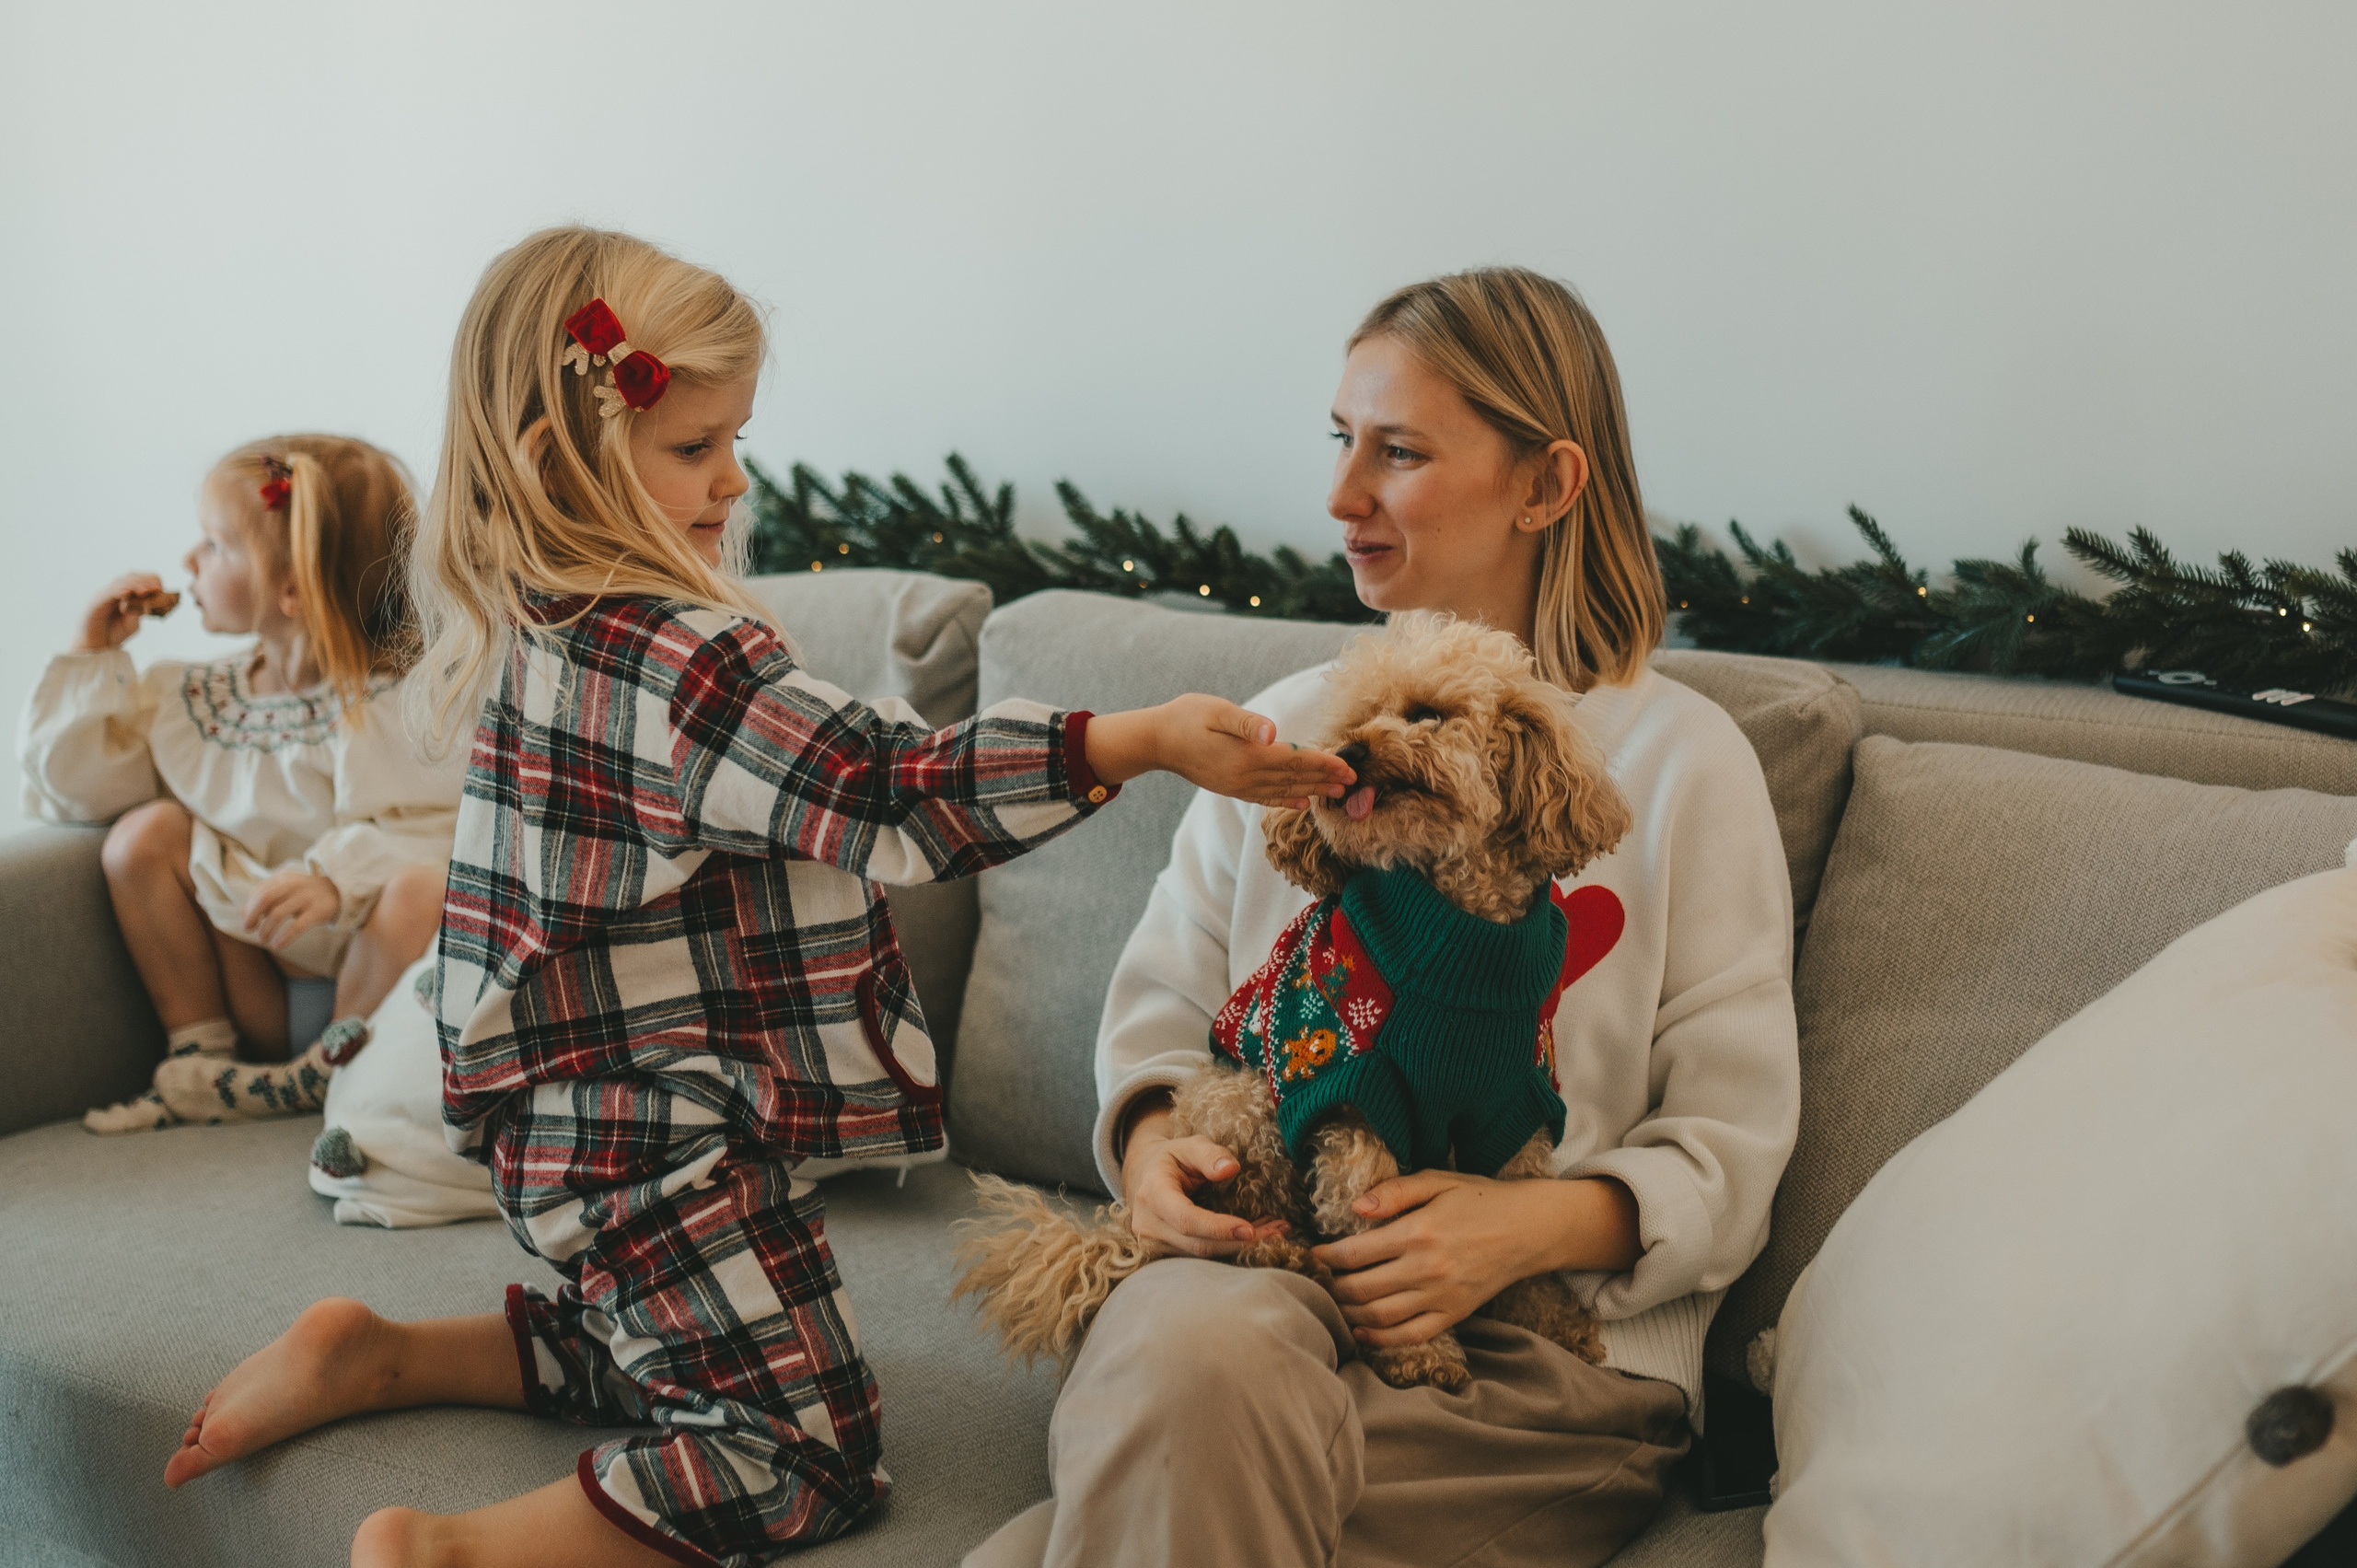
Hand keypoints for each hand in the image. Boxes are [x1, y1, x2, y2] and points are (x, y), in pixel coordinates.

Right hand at [76, 573, 167, 651]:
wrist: (97, 645)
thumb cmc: (115, 633)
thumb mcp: (133, 622)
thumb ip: (140, 611)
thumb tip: (150, 603)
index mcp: (126, 593)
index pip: (139, 578)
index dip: (151, 582)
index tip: (161, 590)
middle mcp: (115, 591)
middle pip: (131, 576)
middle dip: (145, 581)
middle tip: (156, 589)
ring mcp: (105, 595)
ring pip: (120, 581)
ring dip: (135, 585)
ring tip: (145, 591)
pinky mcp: (96, 602)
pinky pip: (108, 593)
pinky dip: (118, 591)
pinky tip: (127, 594)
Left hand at [242, 871, 340, 952]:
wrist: (340, 893)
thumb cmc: (306, 895)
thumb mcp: (286, 891)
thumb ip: (265, 898)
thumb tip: (242, 913)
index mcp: (284, 879)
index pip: (259, 892)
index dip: (249, 909)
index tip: (247, 923)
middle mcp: (294, 885)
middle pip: (265, 899)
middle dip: (252, 916)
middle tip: (248, 930)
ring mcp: (306, 897)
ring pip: (278, 913)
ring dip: (266, 929)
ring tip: (264, 940)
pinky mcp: (318, 911)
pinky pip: (298, 926)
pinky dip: (285, 937)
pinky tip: (278, 946)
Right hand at [1085, 695, 1355, 808]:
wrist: (1157, 741)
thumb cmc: (1187, 717)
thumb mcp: (1216, 711)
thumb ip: (1247, 723)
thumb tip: (1272, 732)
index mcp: (1247, 756)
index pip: (1295, 760)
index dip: (1323, 764)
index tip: (1348, 767)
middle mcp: (1246, 777)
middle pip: (1294, 778)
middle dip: (1325, 780)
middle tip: (1354, 783)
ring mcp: (1239, 786)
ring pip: (1284, 790)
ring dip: (1312, 791)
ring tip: (1337, 794)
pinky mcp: (1232, 788)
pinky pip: (1266, 798)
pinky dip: (1287, 800)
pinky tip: (1302, 803)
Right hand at [1120, 1101, 1291, 1258]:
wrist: (1144, 1177)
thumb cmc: (1172, 1159)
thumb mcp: (1189, 1145)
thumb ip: (1209, 1154)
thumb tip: (1231, 1169)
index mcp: (1152, 1193)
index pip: (1185, 1218)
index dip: (1217, 1228)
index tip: (1249, 1229)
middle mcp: (1148, 1225)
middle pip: (1198, 1244)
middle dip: (1239, 1243)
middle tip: (1278, 1234)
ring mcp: (1154, 1244)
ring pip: (1202, 1255)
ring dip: (1240, 1248)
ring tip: (1275, 1234)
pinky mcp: (1166, 1255)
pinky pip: (1201, 1257)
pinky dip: (1231, 1249)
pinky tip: (1258, 1238)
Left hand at [1310, 1170, 1638, 1348]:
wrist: (1529, 1228)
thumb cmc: (1480, 1198)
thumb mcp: (1438, 1180)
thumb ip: (1394, 1192)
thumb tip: (1355, 1208)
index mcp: (1418, 1232)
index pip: (1356, 1253)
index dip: (1326, 1257)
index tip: (1311, 1255)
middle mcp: (1427, 1269)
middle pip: (1361, 1288)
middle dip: (1331, 1286)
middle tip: (1315, 1280)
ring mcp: (1441, 1296)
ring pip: (1380, 1316)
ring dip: (1349, 1313)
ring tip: (1332, 1302)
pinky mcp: (1454, 1314)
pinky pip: (1411, 1334)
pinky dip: (1381, 1338)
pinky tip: (1361, 1330)